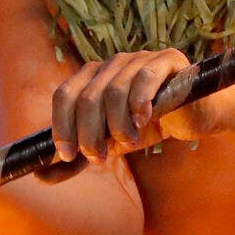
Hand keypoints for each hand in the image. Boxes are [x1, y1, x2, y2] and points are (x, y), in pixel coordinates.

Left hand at [50, 49, 221, 164]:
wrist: (195, 115)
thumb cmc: (148, 127)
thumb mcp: (109, 144)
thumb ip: (78, 158)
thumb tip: (39, 176)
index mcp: (93, 77)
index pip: (64, 95)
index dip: (61, 126)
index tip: (68, 154)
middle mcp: (112, 63)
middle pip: (87, 97)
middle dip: (89, 133)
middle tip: (100, 157)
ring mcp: (139, 58)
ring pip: (114, 91)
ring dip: (117, 125)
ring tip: (130, 142)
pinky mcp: (166, 60)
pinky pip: (145, 77)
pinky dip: (139, 103)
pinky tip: (144, 120)